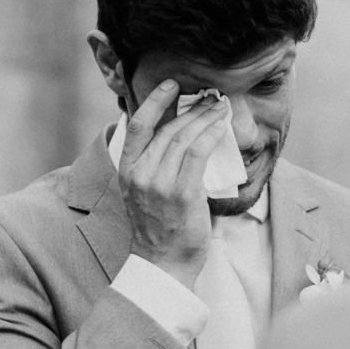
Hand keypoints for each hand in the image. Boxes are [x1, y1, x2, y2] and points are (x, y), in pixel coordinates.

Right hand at [118, 79, 230, 288]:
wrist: (163, 264)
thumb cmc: (159, 229)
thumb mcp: (144, 193)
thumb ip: (154, 165)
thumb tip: (179, 136)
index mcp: (127, 171)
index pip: (137, 126)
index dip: (154, 100)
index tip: (171, 84)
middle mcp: (141, 174)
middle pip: (167, 129)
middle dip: (192, 109)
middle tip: (210, 98)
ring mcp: (160, 183)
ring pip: (184, 137)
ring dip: (205, 118)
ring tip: (220, 108)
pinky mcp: (183, 193)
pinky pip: (199, 153)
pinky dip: (212, 134)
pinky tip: (221, 125)